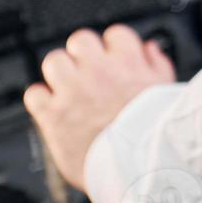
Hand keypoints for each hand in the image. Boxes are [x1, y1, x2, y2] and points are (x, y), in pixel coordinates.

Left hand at [24, 25, 175, 190]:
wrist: (140, 168)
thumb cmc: (156, 133)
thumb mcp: (166, 91)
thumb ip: (157, 64)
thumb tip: (149, 48)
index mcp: (128, 62)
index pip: (115, 34)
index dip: (114, 47)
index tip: (114, 59)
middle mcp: (98, 71)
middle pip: (80, 40)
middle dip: (83, 54)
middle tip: (88, 73)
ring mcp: (73, 92)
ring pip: (53, 61)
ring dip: (60, 73)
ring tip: (69, 89)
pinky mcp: (53, 115)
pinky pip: (34, 94)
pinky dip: (41, 100)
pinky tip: (53, 109)